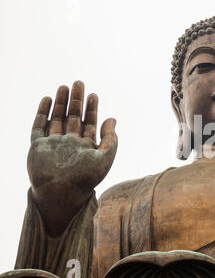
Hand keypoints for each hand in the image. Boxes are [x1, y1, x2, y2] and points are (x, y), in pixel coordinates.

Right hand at [27, 81, 117, 235]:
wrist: (61, 194)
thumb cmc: (85, 180)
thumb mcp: (105, 158)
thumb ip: (110, 139)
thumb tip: (112, 119)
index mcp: (86, 147)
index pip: (90, 123)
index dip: (92, 109)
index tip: (93, 95)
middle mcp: (69, 144)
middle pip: (73, 117)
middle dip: (76, 101)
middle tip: (79, 83)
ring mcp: (53, 144)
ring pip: (56, 118)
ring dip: (60, 103)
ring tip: (64, 87)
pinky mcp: (38, 147)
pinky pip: (39, 126)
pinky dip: (42, 113)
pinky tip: (47, 99)